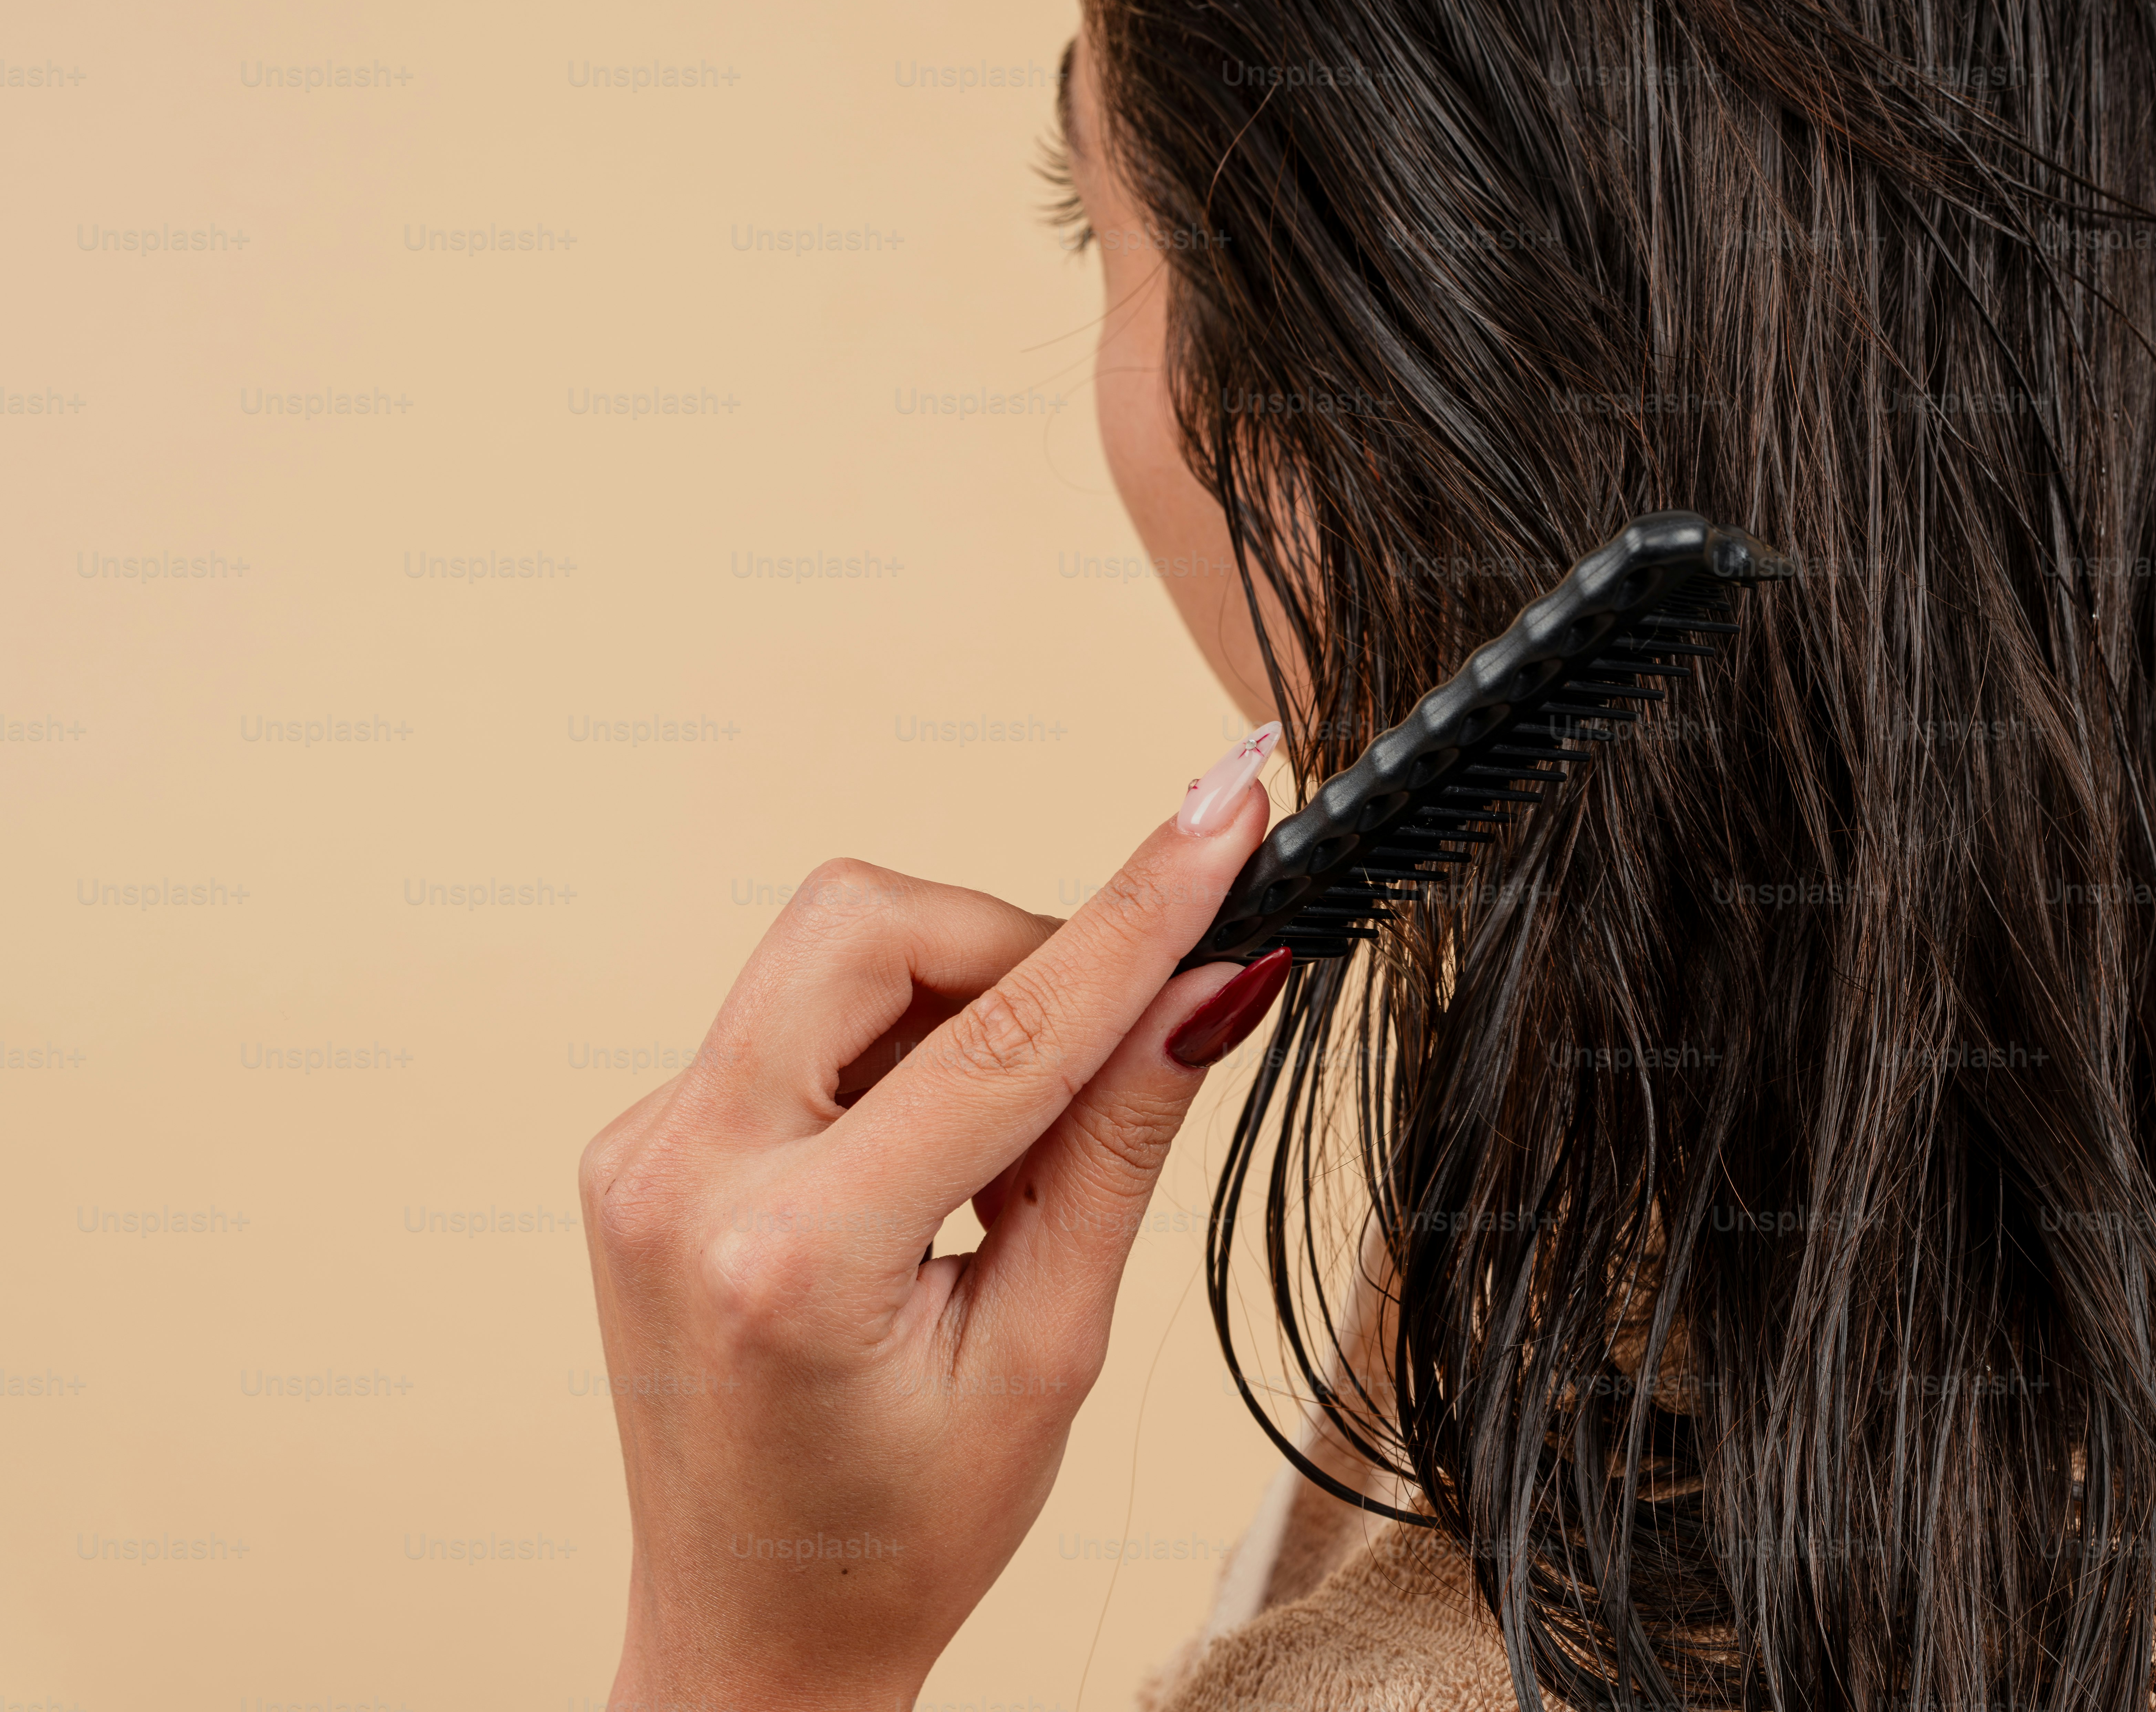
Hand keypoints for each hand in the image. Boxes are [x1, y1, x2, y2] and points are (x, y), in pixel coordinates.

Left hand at [577, 725, 1290, 1710]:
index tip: (1226, 813)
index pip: (1004, 1031)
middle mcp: (684, 1176)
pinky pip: (793, 1018)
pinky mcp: (644, 1142)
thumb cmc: (905, 1529)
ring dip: (953, 1002)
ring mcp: (642, 1152)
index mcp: (791, 1255)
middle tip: (1096, 1051)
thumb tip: (1215, 978)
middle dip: (1010, 945)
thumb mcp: (1050, 1349)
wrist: (752, 1634)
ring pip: (830, 952)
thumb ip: (1119, 1142)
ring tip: (1000, 1158)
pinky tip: (929, 1166)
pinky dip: (895, 1050)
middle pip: (866, 923)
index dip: (1136, 913)